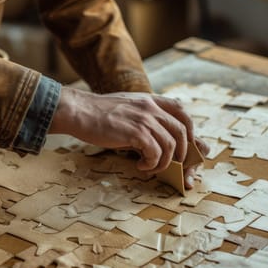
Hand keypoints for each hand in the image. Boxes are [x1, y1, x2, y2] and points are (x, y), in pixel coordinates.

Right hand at [49, 87, 209, 187]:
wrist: (78, 111)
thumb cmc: (97, 114)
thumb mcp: (125, 108)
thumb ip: (142, 116)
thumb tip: (153, 137)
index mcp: (149, 100)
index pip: (181, 111)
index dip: (188, 130)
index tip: (183, 145)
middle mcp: (151, 107)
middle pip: (182, 131)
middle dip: (181, 152)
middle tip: (170, 164)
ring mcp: (144, 119)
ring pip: (171, 145)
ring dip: (164, 162)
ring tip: (150, 167)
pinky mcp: (136, 132)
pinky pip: (156, 153)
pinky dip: (152, 164)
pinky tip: (139, 165)